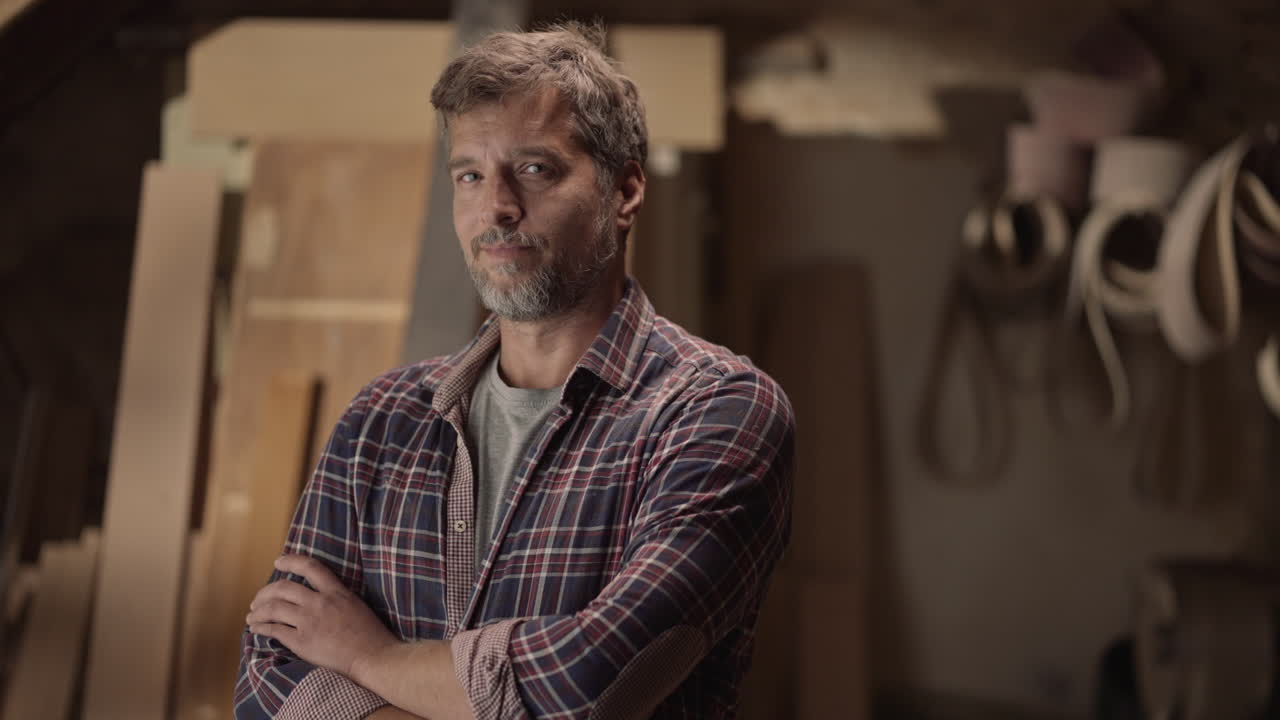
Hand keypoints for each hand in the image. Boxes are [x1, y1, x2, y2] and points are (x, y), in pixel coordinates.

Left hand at [247, 554, 397, 678]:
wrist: (373, 657)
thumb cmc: (370, 635)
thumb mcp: (356, 605)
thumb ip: (337, 597)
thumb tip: (317, 595)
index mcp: (336, 592)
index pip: (310, 567)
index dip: (291, 561)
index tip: (278, 562)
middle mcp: (320, 603)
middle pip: (283, 588)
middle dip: (264, 592)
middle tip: (258, 600)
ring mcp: (310, 622)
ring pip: (274, 608)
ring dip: (258, 611)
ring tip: (252, 615)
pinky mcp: (303, 642)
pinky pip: (274, 630)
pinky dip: (261, 628)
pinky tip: (256, 629)